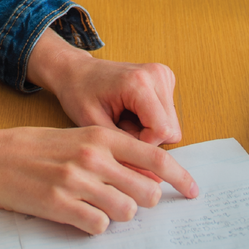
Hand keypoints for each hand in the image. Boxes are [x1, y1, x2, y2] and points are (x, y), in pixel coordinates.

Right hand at [0, 124, 198, 233]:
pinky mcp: (60, 206)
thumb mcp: (77, 138)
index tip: (194, 191)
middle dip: (143, 201)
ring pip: (127, 212)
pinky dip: (95, 225)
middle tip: (127, 200)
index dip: (180, 177)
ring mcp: (77, 182)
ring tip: (97, 206)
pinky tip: (80, 215)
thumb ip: (111, 154)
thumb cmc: (36, 148)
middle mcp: (93, 157)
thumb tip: (147, 177)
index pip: (155, 157)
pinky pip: (99, 226)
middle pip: (147, 191)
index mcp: (100, 136)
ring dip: (118, 214)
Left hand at [27, 30, 182, 144]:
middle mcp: (157, 75)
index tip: (120, 138)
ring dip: (149, 131)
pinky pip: (168, 117)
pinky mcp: (165, 79)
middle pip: (172, 130)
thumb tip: (148, 177)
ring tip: (123, 119)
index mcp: (139, 83)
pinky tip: (130, 113)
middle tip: (120, 128)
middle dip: (147, 139)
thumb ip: (123, 150)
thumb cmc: (80, 93)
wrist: (76, 71)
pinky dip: (151, 122)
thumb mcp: (93, 125)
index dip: (144, 145)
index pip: (163, 131)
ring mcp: (163, 75)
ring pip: (172, 126)